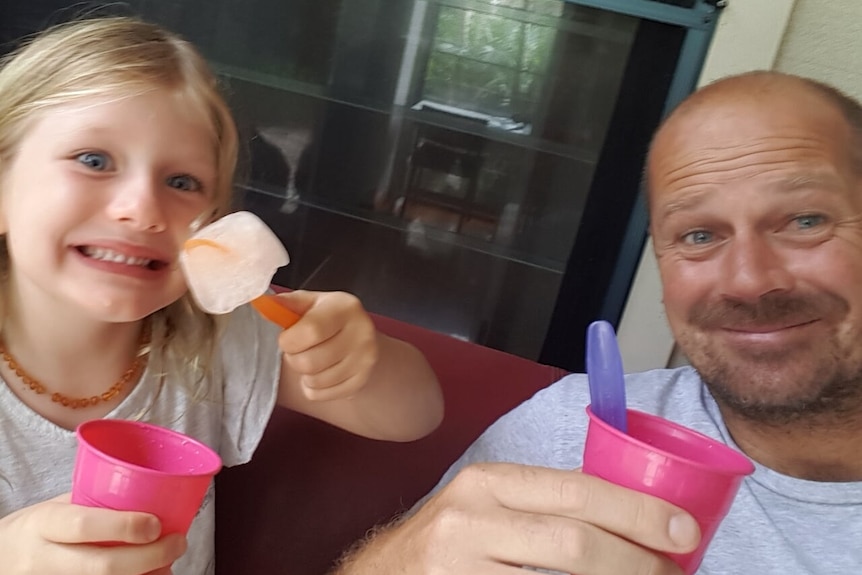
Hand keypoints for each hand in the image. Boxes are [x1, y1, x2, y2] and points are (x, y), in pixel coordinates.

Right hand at [0, 494, 185, 574]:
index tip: (156, 525)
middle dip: (149, 557)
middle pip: (102, 567)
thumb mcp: (54, 509)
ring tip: (169, 563)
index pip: (83, 525)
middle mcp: (43, 560)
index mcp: (44, 524)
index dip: (124, 527)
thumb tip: (151, 490)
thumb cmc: (36, 530)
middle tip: (177, 543)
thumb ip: (93, 503)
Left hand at [275, 290, 378, 400]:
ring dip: (304, 374)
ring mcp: (365, 360)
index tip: (286, 339)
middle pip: (310, 362)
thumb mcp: (309, 303)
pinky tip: (319, 373)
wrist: (358, 336)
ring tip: (310, 361)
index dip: (289, 340)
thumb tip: (264, 305)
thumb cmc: (326, 317)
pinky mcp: (362, 381)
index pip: (311, 330)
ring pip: (315, 381)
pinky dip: (313, 389)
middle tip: (298, 351)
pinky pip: (322, 395)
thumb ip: (287, 304)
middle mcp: (362, 333)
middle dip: (294, 359)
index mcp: (345, 307)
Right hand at [335, 463, 699, 574]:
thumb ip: (544, 508)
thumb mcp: (487, 508)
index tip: (683, 529)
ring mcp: (459, 569)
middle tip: (673, 573)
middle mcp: (469, 521)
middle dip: (637, 562)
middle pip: (573, 543)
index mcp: (487, 484)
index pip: (575, 491)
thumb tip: (629, 519)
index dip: (636, 511)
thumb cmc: (447, 544)